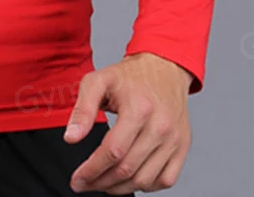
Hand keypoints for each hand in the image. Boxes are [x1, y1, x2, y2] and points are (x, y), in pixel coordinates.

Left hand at [63, 52, 192, 193]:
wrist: (163, 69)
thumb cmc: (129, 76)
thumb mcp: (98, 81)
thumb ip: (82, 109)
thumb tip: (71, 138)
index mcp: (139, 108)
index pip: (113, 151)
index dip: (92, 170)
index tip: (77, 179)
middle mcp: (160, 126)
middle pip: (127, 169)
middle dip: (100, 182)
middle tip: (84, 183)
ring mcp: (174, 139)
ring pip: (144, 180)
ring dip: (119, 188)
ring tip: (102, 183)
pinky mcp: (182, 147)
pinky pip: (165, 180)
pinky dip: (144, 186)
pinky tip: (128, 180)